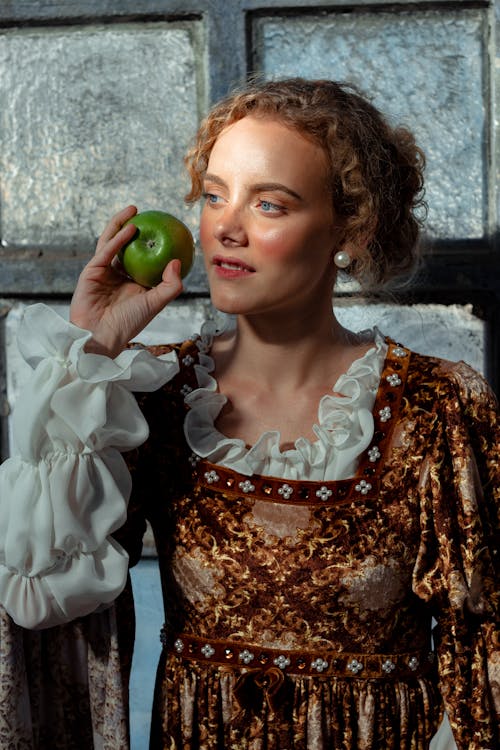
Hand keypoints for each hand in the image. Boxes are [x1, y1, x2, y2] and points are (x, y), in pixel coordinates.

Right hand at [70, 205, 183, 357]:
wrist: (102, 335)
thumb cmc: (129, 323)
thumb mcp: (155, 303)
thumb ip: (170, 285)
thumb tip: (177, 261)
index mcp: (133, 283)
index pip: (143, 259)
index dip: (152, 244)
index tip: (164, 230)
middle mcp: (118, 275)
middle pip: (125, 246)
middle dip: (134, 228)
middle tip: (147, 214)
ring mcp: (103, 272)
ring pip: (112, 243)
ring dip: (122, 225)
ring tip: (134, 211)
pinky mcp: (91, 271)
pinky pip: (106, 251)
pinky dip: (118, 239)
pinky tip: (130, 228)